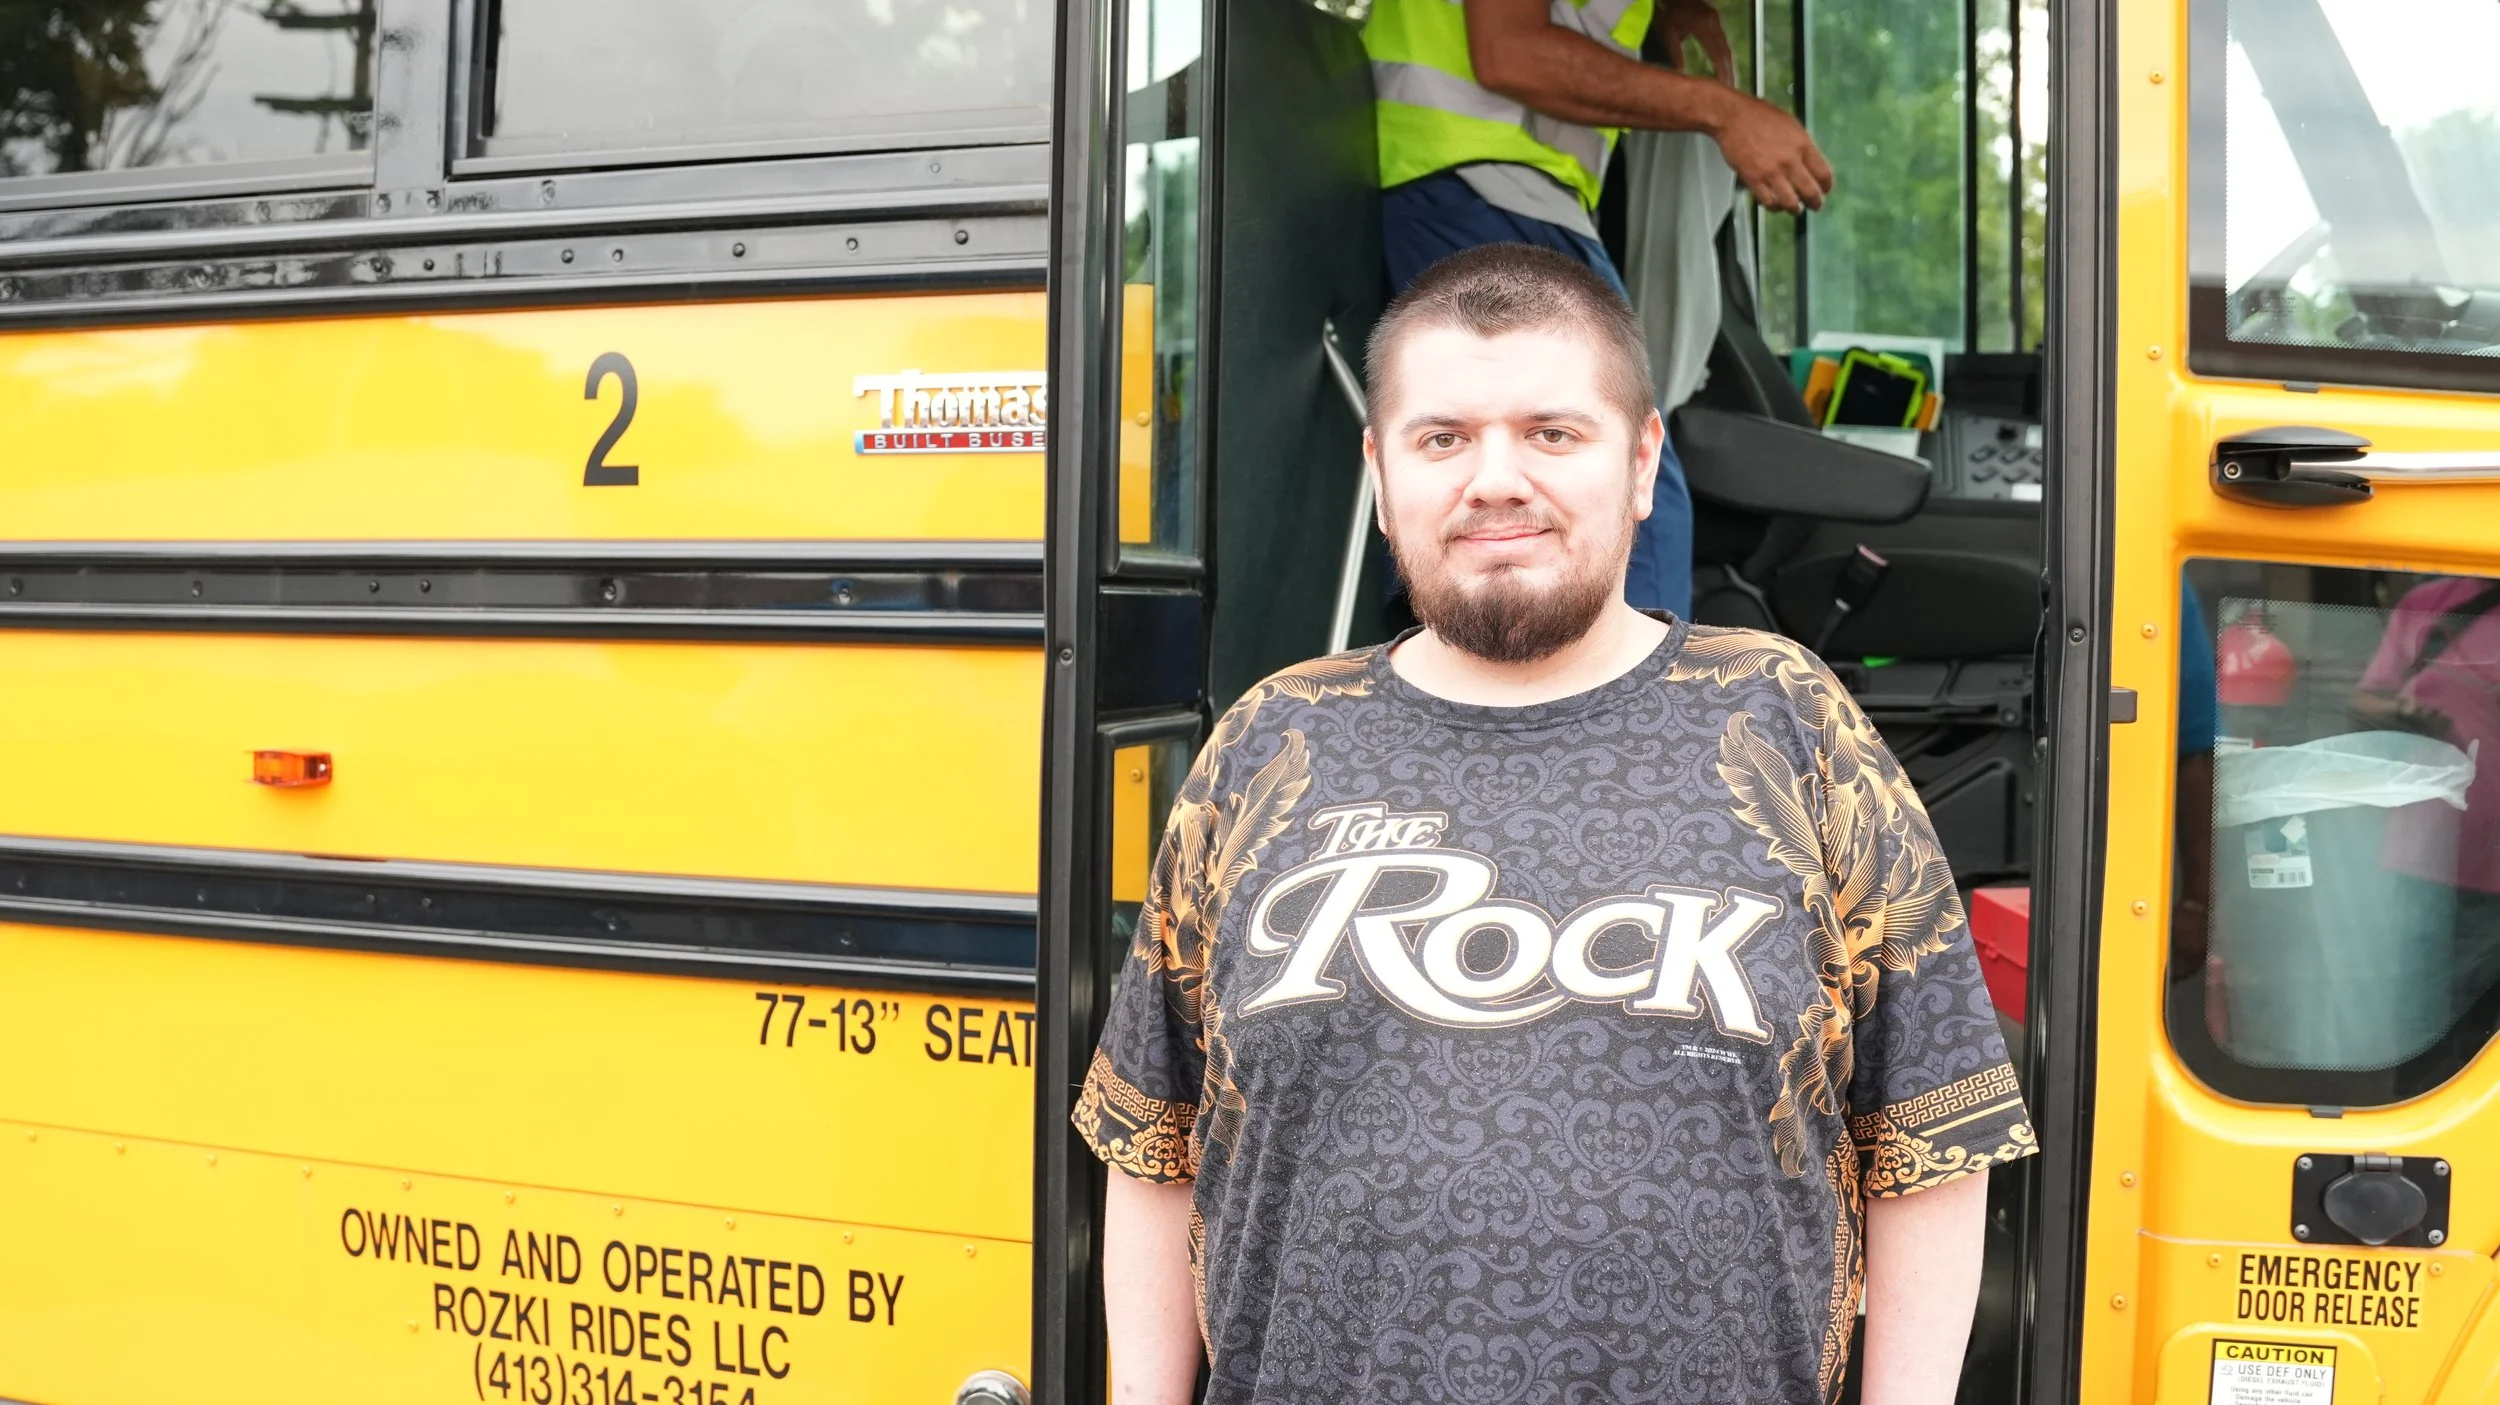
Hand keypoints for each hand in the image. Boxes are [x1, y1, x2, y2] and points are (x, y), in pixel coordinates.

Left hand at [1654, 0, 1735, 82]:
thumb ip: (1675, 53)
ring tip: (1730, 80)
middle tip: (1731, 88)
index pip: (1717, 53)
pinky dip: (1725, 54)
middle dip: (1729, 70)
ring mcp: (1716, 19)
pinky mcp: (1715, 18)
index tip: (1724, 86)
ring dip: (1729, 63)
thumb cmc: (1667, 11)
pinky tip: (1725, 65)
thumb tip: (1682, 73)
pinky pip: (1723, 40)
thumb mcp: (1667, 32)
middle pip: (1726, 51)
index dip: (1722, 71)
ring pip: (1727, 45)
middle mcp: (1715, 22)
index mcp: (1704, 26)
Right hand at [1708, 91, 1833, 211]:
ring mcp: (1771, 171)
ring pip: (1790, 202)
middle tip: (1815, 205)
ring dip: (1795, 208)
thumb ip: (1802, 145)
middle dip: (1815, 202)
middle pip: (1810, 191)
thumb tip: (1810, 161)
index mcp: (1802, 144)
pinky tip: (1774, 204)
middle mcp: (1789, 160)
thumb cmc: (1759, 116)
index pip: (1823, 173)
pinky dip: (1773, 206)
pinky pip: (1768, 201)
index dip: (1827, 185)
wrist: (1733, 116)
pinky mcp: (1754, 179)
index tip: (1825, 189)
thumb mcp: (1791, 125)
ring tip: (1795, 209)